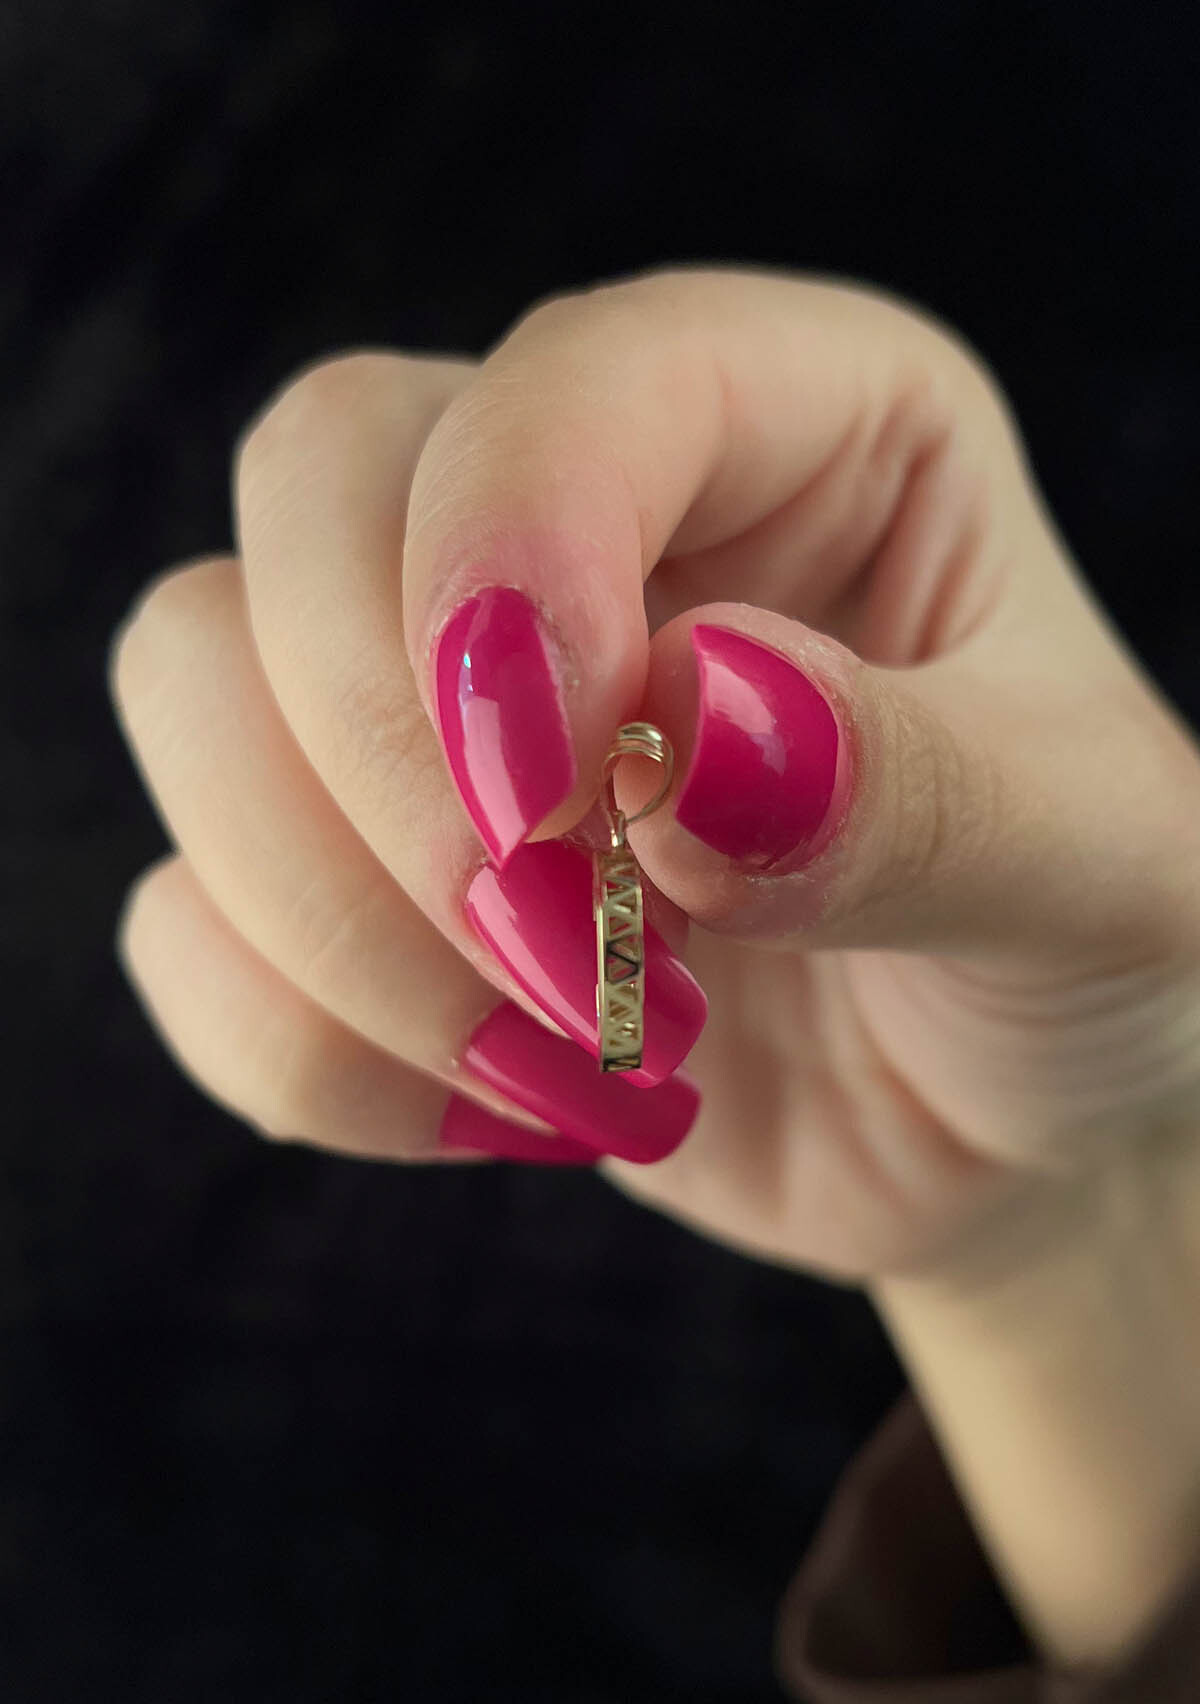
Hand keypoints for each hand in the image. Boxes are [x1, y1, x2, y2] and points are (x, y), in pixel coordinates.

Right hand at [111, 268, 1199, 1280]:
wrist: (1012, 1120)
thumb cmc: (1090, 946)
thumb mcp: (1106, 868)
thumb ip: (921, 800)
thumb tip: (682, 756)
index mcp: (801, 421)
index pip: (561, 386)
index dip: (512, 574)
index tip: (572, 814)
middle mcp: (599, 518)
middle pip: (312, 489)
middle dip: (397, 767)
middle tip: (582, 965)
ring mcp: (451, 696)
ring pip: (197, 682)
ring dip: (347, 925)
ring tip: (588, 1058)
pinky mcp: (364, 872)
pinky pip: (188, 917)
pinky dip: (310, 1046)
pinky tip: (509, 1110)